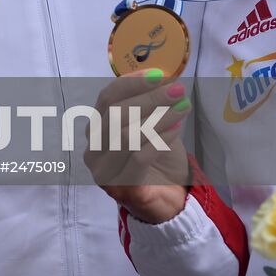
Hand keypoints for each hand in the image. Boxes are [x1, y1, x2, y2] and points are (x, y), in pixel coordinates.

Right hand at [83, 69, 191, 223]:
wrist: (167, 202)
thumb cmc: (157, 160)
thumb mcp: (152, 126)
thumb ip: (151, 106)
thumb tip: (166, 78)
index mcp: (96, 129)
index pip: (107, 98)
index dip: (132, 83)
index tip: (159, 73)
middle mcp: (93, 149)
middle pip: (115, 114)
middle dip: (148, 97)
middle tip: (177, 89)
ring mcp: (104, 171)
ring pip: (125, 134)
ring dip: (157, 117)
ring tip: (182, 108)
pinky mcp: (122, 188)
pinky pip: (138, 157)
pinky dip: (159, 139)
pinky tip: (177, 129)